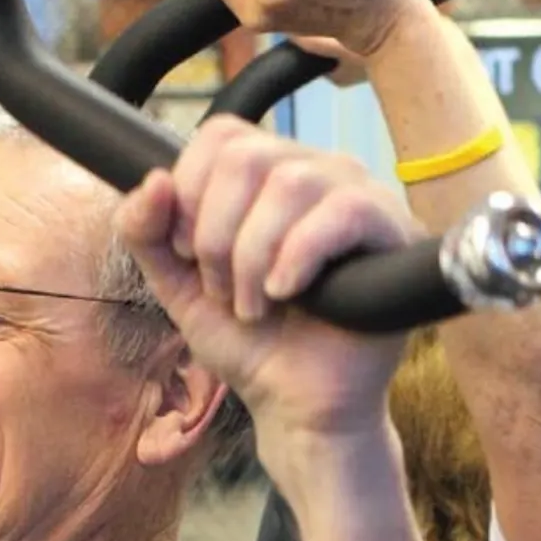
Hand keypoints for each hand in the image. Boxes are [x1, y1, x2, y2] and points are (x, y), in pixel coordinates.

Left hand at [113, 115, 412, 446]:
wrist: (297, 405)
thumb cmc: (250, 341)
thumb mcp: (175, 283)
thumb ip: (146, 231)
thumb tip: (153, 179)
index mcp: (270, 172)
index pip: (222, 135)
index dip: (191, 191)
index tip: (190, 255)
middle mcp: (318, 170)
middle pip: (249, 156)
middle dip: (217, 234)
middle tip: (223, 290)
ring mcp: (361, 195)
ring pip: (292, 182)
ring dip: (254, 255)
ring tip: (255, 304)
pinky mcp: (394, 231)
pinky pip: (344, 211)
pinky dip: (298, 255)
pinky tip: (287, 292)